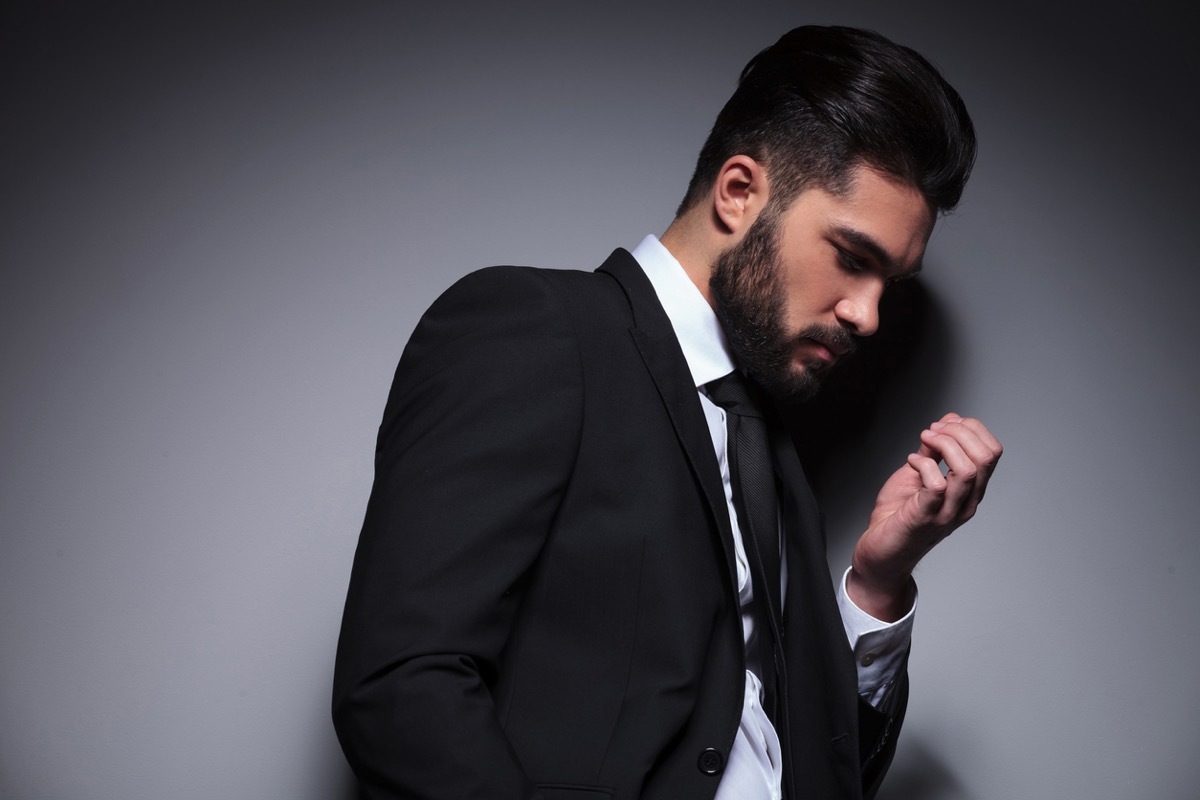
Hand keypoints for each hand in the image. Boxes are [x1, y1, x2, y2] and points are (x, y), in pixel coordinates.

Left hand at [847, 413, 1002, 620]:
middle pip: (986, 456)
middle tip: (932, 430)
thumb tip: (949, 420)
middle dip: (960, 432)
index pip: (992, 452)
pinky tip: (911, 462)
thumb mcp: (918, 473)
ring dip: (945, 444)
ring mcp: (949, 512)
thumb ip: (934, 450)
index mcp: (970, 491)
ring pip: (969, 469)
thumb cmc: (898, 516)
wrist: (880, 554)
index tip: (944, 423)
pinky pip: (938, 485)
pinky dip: (924, 464)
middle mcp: (966, 503)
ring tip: (924, 440)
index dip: (971, 428)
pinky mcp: (926, 518)